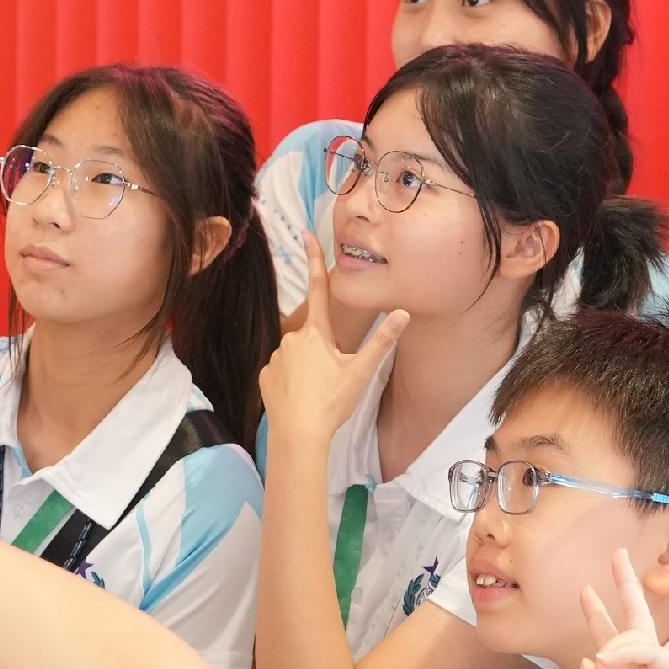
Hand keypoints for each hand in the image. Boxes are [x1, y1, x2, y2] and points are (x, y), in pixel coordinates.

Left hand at [258, 234, 405, 451]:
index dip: (313, 260)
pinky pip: (282, 372)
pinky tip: (300, 398)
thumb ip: (382, 341)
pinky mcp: (265, 376)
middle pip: (313, 337)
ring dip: (308, 369)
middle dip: (323, 353)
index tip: (306, 233)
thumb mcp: (361, 372)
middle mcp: (291, 339)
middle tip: (332, 381)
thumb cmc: (332, 402)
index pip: (318, 289)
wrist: (299, 435)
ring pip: (297, 356)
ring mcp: (275, 357)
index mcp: (316, 334)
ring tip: (317, 394)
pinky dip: (292, 382)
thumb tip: (403, 313)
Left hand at [570, 547, 668, 668]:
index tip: (585, 591)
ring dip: (612, 637)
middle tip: (616, 555)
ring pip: (640, 634)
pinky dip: (628, 651)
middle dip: (624, 588)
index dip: (598, 618)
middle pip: (635, 622)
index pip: (611, 646)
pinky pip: (653, 652)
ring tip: (600, 658)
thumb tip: (589, 660)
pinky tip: (609, 661)